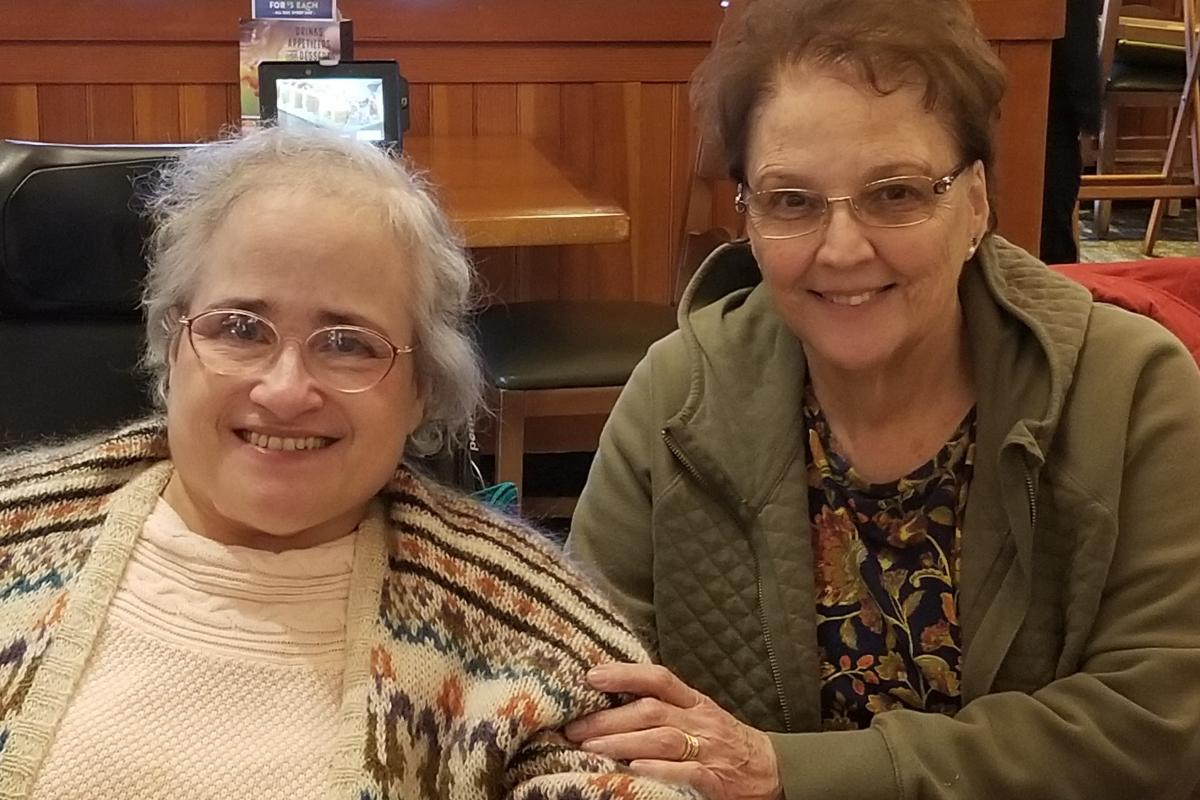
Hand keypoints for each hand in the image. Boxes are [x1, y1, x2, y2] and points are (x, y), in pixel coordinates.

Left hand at [564, 662, 782, 799]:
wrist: (774, 772)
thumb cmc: (727, 743)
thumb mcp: (700, 716)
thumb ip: (666, 708)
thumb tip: (613, 703)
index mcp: (695, 702)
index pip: (659, 679)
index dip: (624, 674)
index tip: (591, 676)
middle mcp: (700, 721)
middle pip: (650, 711)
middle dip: (609, 718)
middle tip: (574, 728)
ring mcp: (709, 751)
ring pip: (662, 739)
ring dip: (622, 743)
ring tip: (589, 749)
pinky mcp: (715, 781)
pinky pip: (686, 772)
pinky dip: (659, 769)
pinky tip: (633, 769)